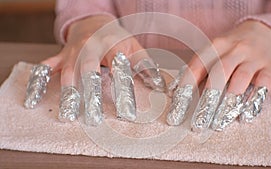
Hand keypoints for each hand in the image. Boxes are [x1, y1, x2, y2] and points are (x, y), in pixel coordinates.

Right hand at [24, 15, 165, 124]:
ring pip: (67, 72)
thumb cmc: (117, 39)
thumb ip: (145, 66)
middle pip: (89, 70)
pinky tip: (33, 101)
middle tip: (93, 118)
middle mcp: (90, 47)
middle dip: (90, 93)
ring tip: (68, 115)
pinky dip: (38, 83)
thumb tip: (160, 87)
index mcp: (113, 45)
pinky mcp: (60, 56)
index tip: (127, 114)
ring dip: (67, 93)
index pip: (119, 68)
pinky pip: (45, 69)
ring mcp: (72, 51)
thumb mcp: (134, 47)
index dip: (123, 90)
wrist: (94, 23)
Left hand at [167, 20, 270, 130]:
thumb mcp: (213, 52)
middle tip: (198, 122)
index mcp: (216, 45)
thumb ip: (196, 70)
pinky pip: (263, 85)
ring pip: (241, 79)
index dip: (187, 88)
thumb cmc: (231, 48)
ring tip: (218, 122)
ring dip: (229, 102)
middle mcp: (235, 49)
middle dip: (207, 99)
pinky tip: (244, 116)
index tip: (178, 109)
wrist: (263, 32)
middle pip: (219, 72)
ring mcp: (255, 57)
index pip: (197, 66)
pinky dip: (253, 102)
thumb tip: (173, 91)